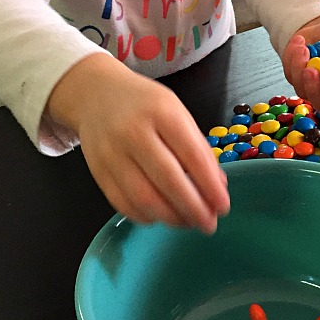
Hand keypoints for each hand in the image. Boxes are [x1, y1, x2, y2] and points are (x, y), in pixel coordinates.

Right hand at [47, 55, 229, 231]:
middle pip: (168, 180)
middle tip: (209, 224)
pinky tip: (161, 216)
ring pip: (144, 198)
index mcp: (162, 112)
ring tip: (188, 222)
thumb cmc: (144, 105)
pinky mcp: (97, 172)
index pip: (192, 156)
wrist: (96, 95)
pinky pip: (123, 204)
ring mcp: (112, 154)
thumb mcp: (177, 113)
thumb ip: (198, 147)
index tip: (223, 206)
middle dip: (193, 208)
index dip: (210, 186)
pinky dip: (146, 216)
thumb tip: (217, 186)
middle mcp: (134, 132)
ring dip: (171, 217)